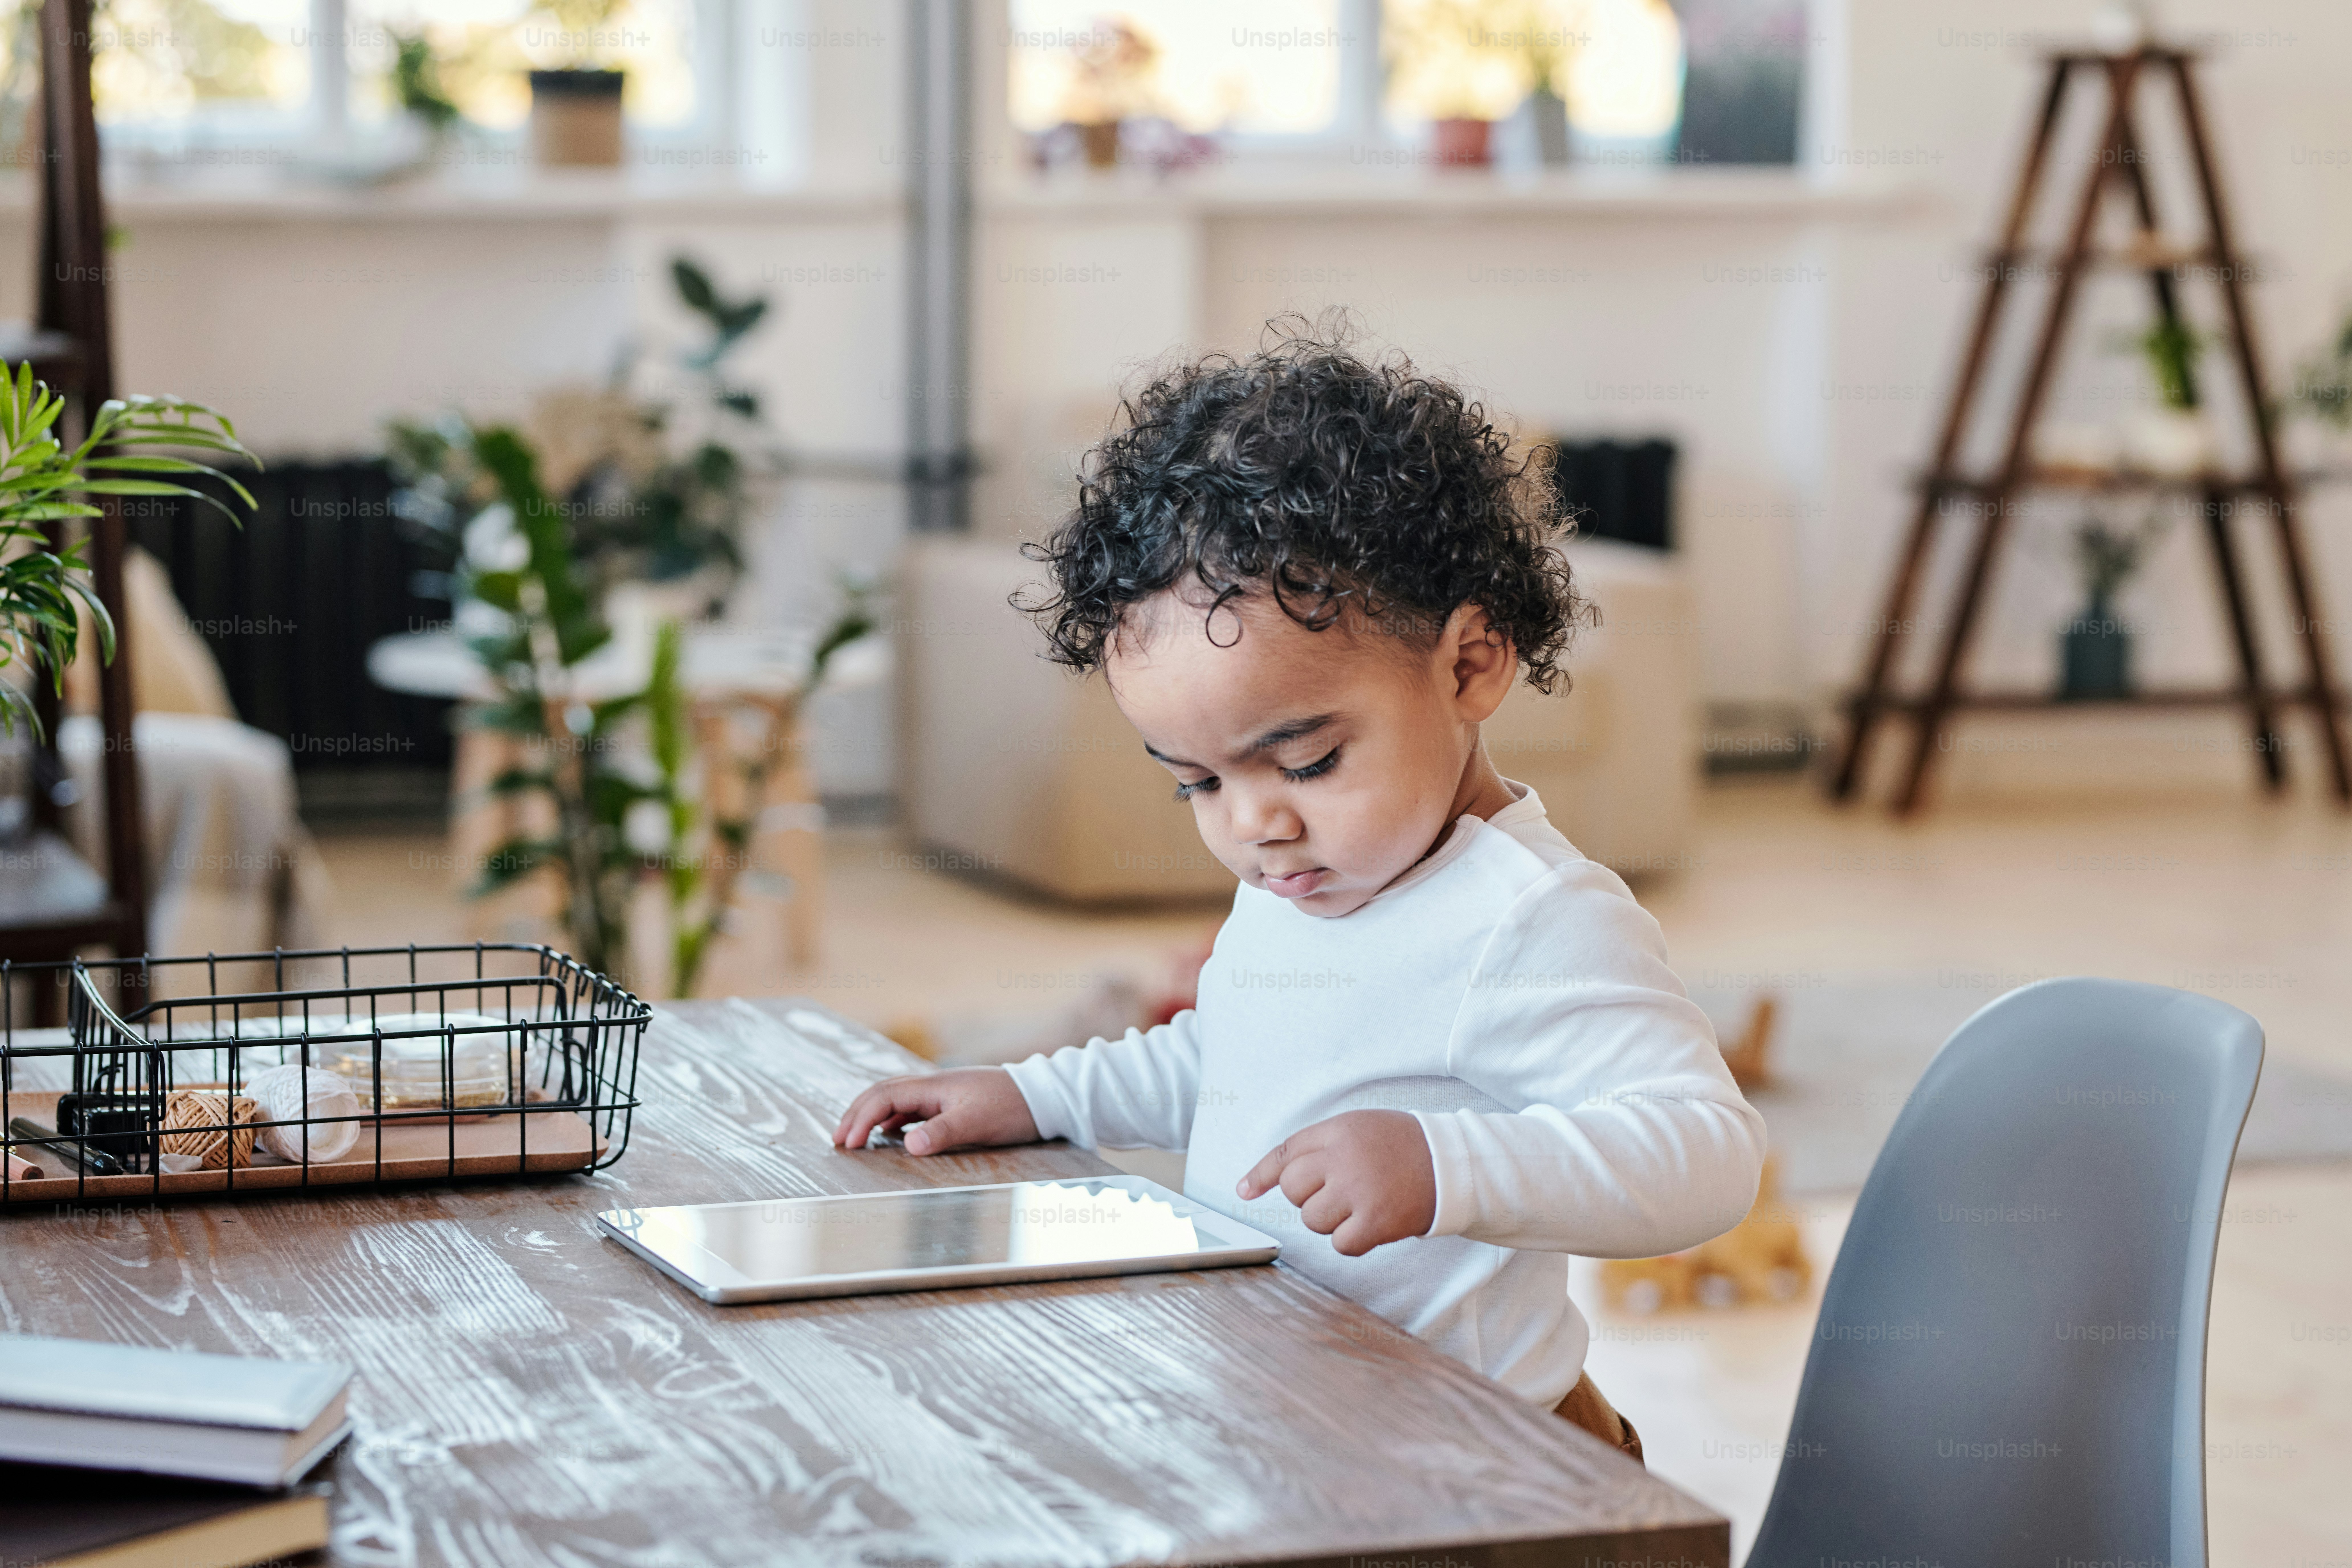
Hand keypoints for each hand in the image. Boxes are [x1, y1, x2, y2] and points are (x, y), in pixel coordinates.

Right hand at [831, 1068, 1040, 1156]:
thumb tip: (907, 1144)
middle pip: (883, 1094)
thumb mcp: (977, 1122)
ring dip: (873, 1117)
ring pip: (896, 1101)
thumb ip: (942, 1132)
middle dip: (857, 1115)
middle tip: (838, 1140)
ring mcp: (942, 1094)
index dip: (861, 1118)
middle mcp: (933, 1086)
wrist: (1043, 1097)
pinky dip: (894, 1122)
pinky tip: (892, 1136)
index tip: (847, 1143)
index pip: (884, 1096)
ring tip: (856, 1138)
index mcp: (933, 1085)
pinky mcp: (952, 1104)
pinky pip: (913, 1110)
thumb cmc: (1012, 1108)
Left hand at [1236, 1110, 1436, 1256]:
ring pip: (1313, 1219)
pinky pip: (1339, 1244)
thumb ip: (1315, 1146)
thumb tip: (1258, 1183)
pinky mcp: (1375, 1222)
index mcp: (1338, 1131)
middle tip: (1339, 1192)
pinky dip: (1352, 1240)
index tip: (1245, 1190)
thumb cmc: (1401, 1147)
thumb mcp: (1358, 1128)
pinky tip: (1371, 1225)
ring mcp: (1358, 1191)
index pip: (1286, 1153)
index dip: (1262, 1174)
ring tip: (1361, 1204)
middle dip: (1310, 1196)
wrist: (1451, 1165)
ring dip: (1331, 1220)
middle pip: (1293, 1189)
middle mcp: (1343, 1158)